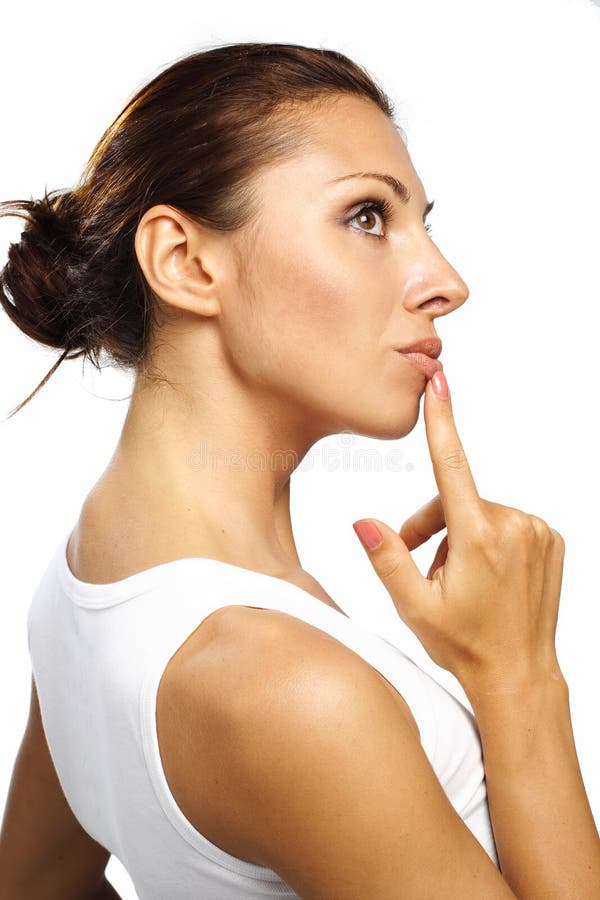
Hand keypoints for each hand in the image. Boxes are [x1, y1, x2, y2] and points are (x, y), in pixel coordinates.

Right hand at [353, 373, 565, 696]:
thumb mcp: (414, 607)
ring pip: (480, 512)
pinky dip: (489, 539)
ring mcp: (537, 531)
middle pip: (457, 500)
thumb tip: (363, 522)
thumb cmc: (465, 645)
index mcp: (478, 538)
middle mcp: (514, 525)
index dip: (443, 420)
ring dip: (460, 535)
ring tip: (457, 581)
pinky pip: (506, 523)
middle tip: (421, 567)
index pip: (453, 464)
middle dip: (432, 526)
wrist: (520, 674)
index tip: (440, 381)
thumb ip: (388, 559)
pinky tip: (486, 576)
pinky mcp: (550, 538)